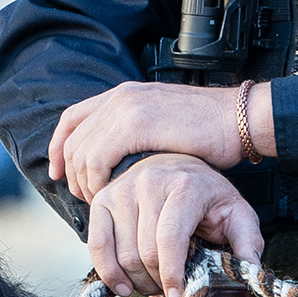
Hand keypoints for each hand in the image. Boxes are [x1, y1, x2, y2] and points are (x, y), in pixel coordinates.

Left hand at [49, 79, 266, 201]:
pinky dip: (98, 181)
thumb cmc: (210, 129)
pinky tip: (112, 194)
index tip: (59, 172)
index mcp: (125, 94)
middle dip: (71, 172)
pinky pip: (98, 158)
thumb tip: (118, 158)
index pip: (73, 118)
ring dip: (85, 182)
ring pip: (81, 151)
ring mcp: (127, 108)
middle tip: (85, 197)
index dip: (59, 147)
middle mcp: (120, 97)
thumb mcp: (163, 123)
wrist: (238, 118)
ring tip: (100, 201)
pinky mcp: (137, 124)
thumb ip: (137, 132)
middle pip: (73, 138)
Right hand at [87, 154, 263, 296]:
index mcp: (184, 186)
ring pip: (121, 252)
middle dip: (156, 281)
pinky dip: (106, 270)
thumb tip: (251, 271)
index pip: (169, 239)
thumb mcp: (235, 212)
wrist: (178, 163)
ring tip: (150, 283)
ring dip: (135, 279)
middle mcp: (149, 182)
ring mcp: (122, 188)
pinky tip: (121, 283)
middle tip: (167, 289)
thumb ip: (247, 241)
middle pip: (144, 252)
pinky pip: (96, 243)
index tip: (178, 293)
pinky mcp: (102, 198)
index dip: (171, 274)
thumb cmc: (206, 194)